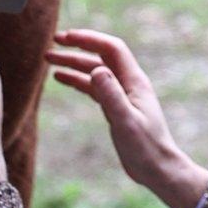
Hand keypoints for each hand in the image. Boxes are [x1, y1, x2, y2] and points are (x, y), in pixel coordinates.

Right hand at [46, 30, 207, 207]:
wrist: (158, 170)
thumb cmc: (146, 148)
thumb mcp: (126, 122)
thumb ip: (111, 96)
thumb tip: (96, 69)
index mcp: (134, 81)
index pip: (111, 49)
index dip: (89, 39)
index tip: (66, 38)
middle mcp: (128, 82)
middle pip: (100, 56)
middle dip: (78, 47)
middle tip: (53, 42)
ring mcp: (122, 94)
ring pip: (94, 70)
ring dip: (73, 63)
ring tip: (49, 59)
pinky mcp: (115, 107)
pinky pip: (93, 86)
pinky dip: (77, 80)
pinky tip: (60, 78)